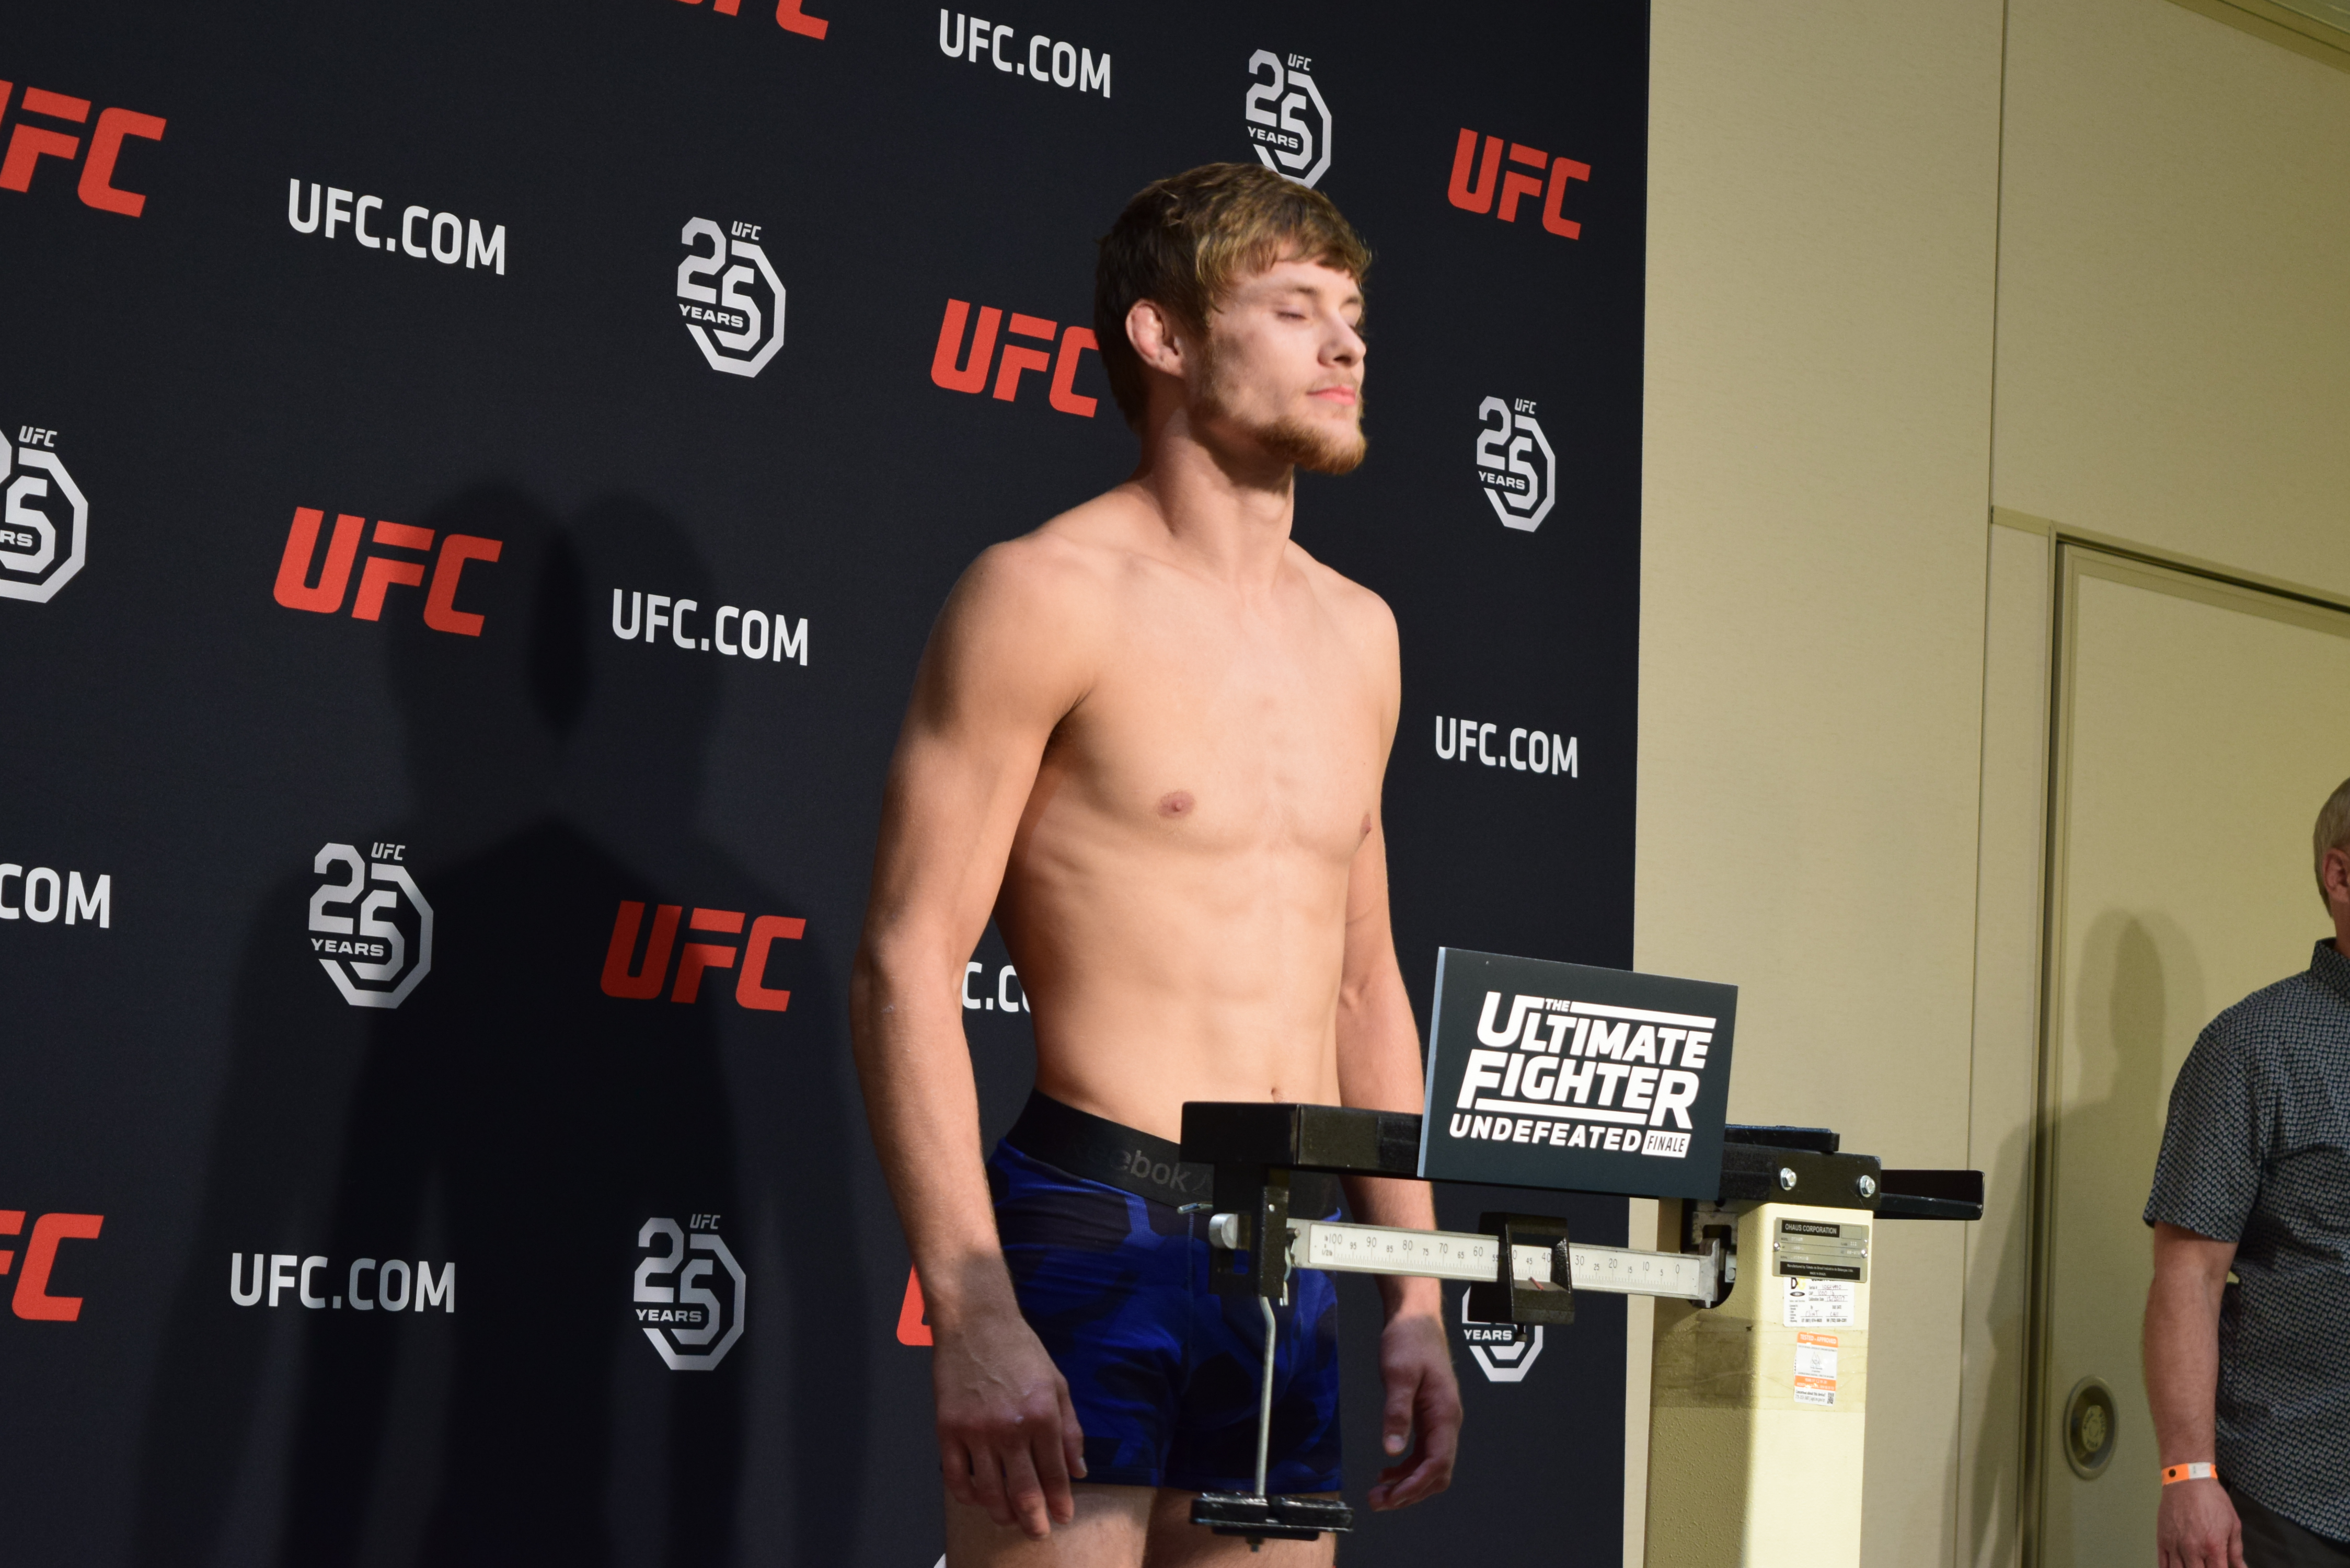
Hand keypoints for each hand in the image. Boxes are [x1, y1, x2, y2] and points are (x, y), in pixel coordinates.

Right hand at [932, 1307, 1086, 1536]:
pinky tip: (977, 1498)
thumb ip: (1070, 1430)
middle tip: (1038, 1531)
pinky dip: (966, 1495)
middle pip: (1024, 1492)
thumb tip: (1079, 1469)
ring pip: (989, 1492)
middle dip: (1034, 1520)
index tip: (1063, 1518)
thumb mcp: (1058, 1384)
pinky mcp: (947, 1429)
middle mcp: (1011, 1428)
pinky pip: (955, 1477)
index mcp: (1042, 1415)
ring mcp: (976, 1431)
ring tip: (1009, 1519)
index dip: (1060, 1502)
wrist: (977, 1322)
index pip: (1055, 1474)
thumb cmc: (1020, 1349)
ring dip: (1001, 1513)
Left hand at [1367, 1308, 1460, 1509]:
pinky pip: (1423, 1451)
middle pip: (1436, 1471)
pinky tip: (1387, 1469)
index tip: (1391, 1497)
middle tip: (1378, 1501)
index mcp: (1444, 1414)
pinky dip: (1407, 1466)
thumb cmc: (1409, 1341)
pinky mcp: (1429, 1415)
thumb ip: (1396, 1412)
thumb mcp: (1398, 1374)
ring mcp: (1439, 1420)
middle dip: (1410, 1492)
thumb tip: (1391, 1450)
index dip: (1415, 1486)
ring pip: (1430, 1464)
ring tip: (1379, 1492)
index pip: (1437, 1463)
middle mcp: (1447, 1421)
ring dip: (1406, 1482)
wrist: (1416, 1318)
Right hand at [2157, 1478, 2243, 1567]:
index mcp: (2213, 1546)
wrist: (2188, 1480)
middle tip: (2207, 1566)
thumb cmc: (2212, 1500)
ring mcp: (2175, 1544)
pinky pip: (2163, 1563)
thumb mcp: (2232, 1525)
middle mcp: (2193, 1548)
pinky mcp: (2163, 1539)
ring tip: (2193, 1566)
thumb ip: (2236, 1551)